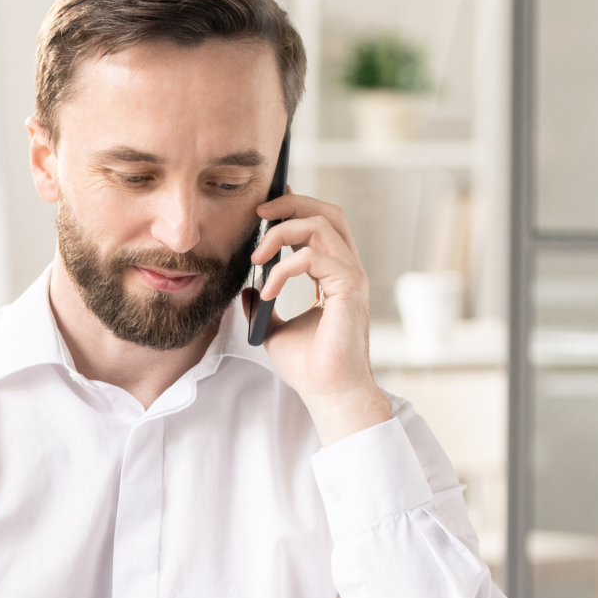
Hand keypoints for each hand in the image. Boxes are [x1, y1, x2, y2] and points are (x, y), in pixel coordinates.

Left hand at [246, 192, 390, 444]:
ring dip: (281, 235)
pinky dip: (283, 270)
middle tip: (258, 213)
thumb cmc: (309, 366)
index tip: (263, 209)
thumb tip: (246, 289)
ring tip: (255, 259)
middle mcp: (347, 270)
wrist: (328, 393)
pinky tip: (267, 293)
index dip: (296, 208)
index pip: (321, 225)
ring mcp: (352, 278)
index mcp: (334, 275)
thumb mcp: (274, 329)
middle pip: (329, 212)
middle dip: (292, 203)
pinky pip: (313, 259)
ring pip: (321, 227)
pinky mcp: (349, 290)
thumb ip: (262, 306)